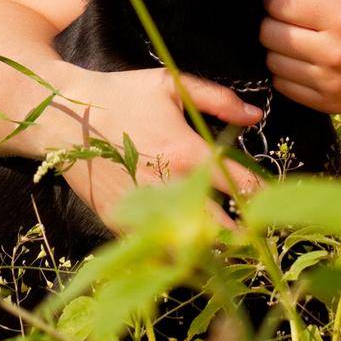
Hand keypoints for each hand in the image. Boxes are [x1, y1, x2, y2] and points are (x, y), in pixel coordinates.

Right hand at [55, 65, 267, 232]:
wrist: (64, 117)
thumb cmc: (123, 96)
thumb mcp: (172, 86)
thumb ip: (219, 100)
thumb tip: (256, 117)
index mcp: (187, 153)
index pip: (241, 187)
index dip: (264, 198)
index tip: (276, 204)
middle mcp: (168, 188)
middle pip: (222, 229)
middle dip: (243, 234)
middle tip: (257, 233)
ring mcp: (142, 212)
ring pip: (189, 248)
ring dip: (210, 248)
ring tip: (226, 243)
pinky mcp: (118, 226)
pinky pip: (153, 251)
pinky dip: (173, 253)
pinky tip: (186, 246)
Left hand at [259, 0, 340, 111]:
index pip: (281, 6)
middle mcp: (333, 53)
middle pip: (270, 35)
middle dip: (271, 20)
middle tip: (287, 15)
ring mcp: (330, 83)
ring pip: (272, 62)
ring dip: (277, 46)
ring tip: (297, 37)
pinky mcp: (329, 104)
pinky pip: (284, 87)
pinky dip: (286, 70)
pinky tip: (304, 59)